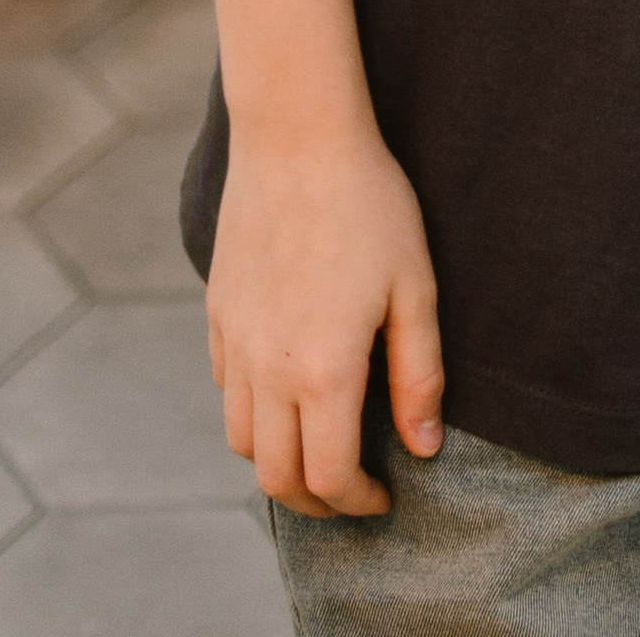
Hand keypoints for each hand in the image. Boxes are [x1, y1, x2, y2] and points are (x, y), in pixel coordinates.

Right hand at [207, 117, 443, 515]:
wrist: (296, 137)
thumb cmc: (368, 205)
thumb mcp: (414, 288)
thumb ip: (419, 375)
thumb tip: (423, 447)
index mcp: (322, 371)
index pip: (330, 478)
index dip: (359, 503)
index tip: (386, 496)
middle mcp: (267, 369)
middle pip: (275, 477)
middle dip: (317, 502)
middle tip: (352, 490)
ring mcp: (233, 343)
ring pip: (240, 440)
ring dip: (278, 461)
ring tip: (319, 446)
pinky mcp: (216, 314)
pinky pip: (226, 389)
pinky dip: (253, 412)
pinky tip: (287, 388)